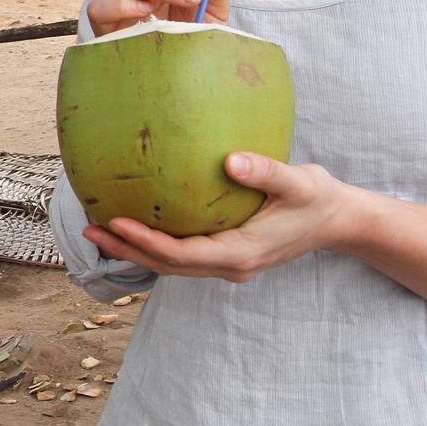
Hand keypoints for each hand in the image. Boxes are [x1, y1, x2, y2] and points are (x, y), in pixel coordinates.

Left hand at [82, 152, 365, 282]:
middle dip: (127, 248)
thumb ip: (266, 172)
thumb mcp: (299, 182)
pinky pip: (181, 254)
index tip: (116, 221)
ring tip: (97, 228)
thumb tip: (230, 160)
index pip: (183, 254)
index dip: (147, 241)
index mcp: (243, 253)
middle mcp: (230, 265)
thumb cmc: (319, 198)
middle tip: (88, 229)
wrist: (338, 220)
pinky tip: (131, 223)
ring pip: (171, 264)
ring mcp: (227, 263)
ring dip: (134, 248)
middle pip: (167, 265)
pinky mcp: (224, 254)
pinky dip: (153, 242)